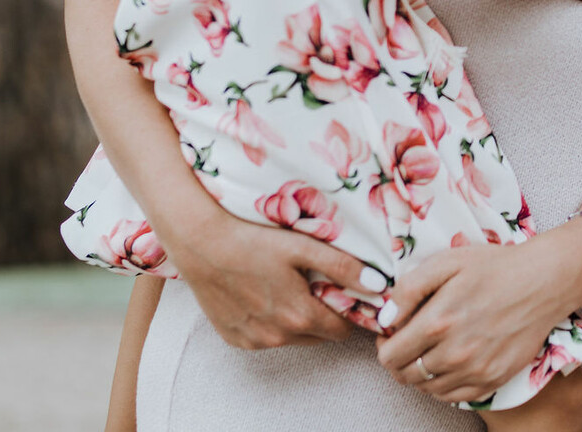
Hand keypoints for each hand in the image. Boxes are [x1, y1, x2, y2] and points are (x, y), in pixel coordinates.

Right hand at [161, 208, 368, 348]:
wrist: (201, 243)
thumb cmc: (255, 239)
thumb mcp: (303, 247)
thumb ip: (343, 267)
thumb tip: (379, 285)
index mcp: (300, 316)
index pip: (342, 331)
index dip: (347, 313)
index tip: (344, 294)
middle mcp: (278, 337)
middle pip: (318, 336)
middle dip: (322, 315)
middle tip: (313, 285)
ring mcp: (254, 341)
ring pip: (292, 339)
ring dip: (295, 320)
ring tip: (285, 286)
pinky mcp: (234, 339)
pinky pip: (264, 338)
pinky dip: (269, 323)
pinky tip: (260, 295)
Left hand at [376, 234, 581, 403]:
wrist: (543, 282)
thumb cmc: (495, 267)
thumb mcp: (447, 262)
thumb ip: (408, 289)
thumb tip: (385, 319)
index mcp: (438, 321)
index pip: (390, 356)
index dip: (384, 345)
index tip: (390, 334)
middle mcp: (455, 352)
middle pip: (405, 375)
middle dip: (398, 361)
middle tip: (406, 343)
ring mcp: (476, 370)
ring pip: (427, 388)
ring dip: (420, 373)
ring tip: (428, 351)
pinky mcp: (493, 380)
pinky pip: (453, 396)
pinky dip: (442, 385)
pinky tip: (447, 364)